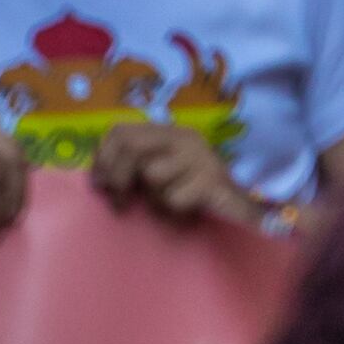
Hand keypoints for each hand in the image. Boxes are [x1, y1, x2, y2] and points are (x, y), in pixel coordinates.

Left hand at [83, 117, 260, 228]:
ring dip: (154, 199)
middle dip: (117, 176)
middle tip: (118, 203)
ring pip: (152, 175)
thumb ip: (135, 167)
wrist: (245, 212)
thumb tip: (98, 175)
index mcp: (169, 132)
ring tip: (170, 205)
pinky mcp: (210, 180)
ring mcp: (199, 156)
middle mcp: (184, 137)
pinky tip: (188, 212)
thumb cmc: (196, 196)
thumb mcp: (161, 175)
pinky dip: (173, 211)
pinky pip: (172, 198)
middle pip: (130, 145)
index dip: (102, 156)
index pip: (121, 130)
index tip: (98, 182)